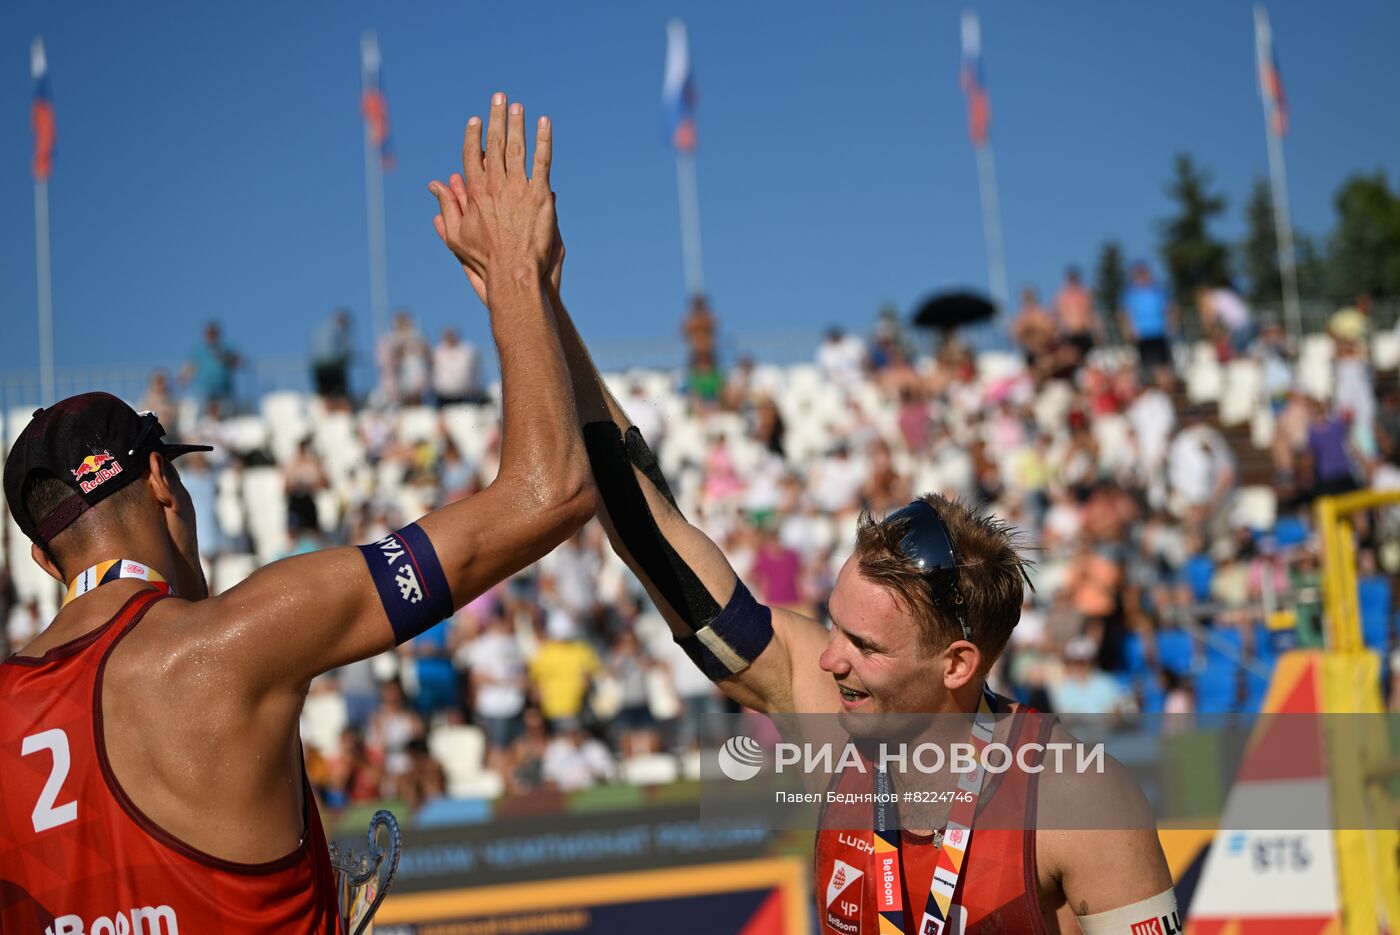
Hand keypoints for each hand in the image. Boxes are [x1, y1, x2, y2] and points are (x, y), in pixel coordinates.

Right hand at [429, 92, 554, 299]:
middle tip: (499, 97)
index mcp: (475, 193)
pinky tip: (545, 123)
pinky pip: (542, 161)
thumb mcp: (456, 235)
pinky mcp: (540, 194)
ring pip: (518, 148)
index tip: (475, 120)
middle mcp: (495, 185)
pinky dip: (544, 141)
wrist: (513, 271)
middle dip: (496, 118)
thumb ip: (447, 206)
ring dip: (518, 123)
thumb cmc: (484, 259)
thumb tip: (434, 185)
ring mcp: (518, 188)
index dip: (473, 135)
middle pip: (495, 144)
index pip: (471, 155)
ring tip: (519, 106)